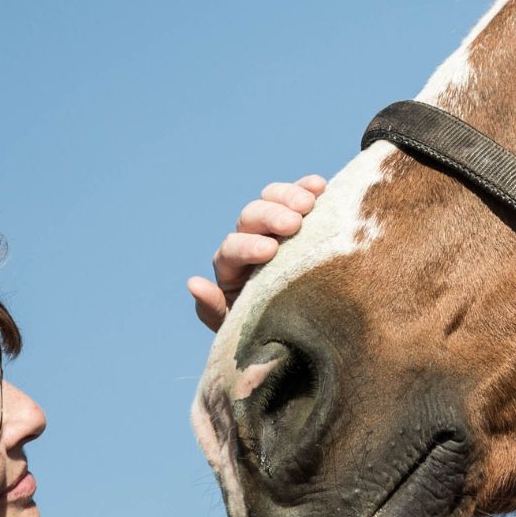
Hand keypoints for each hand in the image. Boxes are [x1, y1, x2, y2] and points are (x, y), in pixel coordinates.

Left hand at [188, 175, 327, 330]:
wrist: (299, 328)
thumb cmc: (264, 330)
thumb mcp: (237, 327)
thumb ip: (214, 309)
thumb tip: (194, 283)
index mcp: (231, 267)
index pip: (231, 249)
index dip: (248, 247)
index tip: (270, 251)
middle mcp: (248, 240)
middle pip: (250, 217)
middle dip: (270, 217)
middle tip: (293, 223)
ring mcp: (273, 226)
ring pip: (270, 199)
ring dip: (287, 196)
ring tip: (309, 203)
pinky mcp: (298, 218)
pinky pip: (299, 195)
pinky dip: (307, 188)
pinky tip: (321, 186)